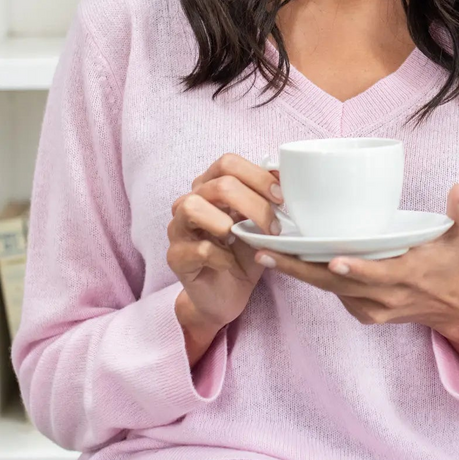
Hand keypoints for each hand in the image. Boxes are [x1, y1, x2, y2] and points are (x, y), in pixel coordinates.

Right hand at [167, 153, 283, 333]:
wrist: (226, 295)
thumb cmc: (243, 254)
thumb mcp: (262, 224)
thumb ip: (267, 198)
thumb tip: (282, 171)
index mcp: (210, 187)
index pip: (228, 163)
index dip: (257, 176)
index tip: (281, 197)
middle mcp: (190, 201)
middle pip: (218, 184)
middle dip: (254, 204)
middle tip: (274, 227)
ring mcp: (178, 228)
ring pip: (193, 206)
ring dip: (227, 223)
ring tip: (243, 239)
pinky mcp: (175, 256)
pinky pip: (199, 248)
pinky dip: (223, 257)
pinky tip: (231, 264)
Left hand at [253, 184, 458, 336]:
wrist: (453, 306)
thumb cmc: (451, 265)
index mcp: (406, 277)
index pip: (378, 276)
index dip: (356, 269)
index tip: (332, 260)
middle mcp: (384, 296)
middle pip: (336, 286)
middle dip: (299, 271)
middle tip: (266, 253)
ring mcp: (371, 307)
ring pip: (328, 291)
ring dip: (296, 274)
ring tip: (264, 254)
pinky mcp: (363, 313)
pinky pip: (333, 295)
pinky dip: (311, 279)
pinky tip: (285, 262)